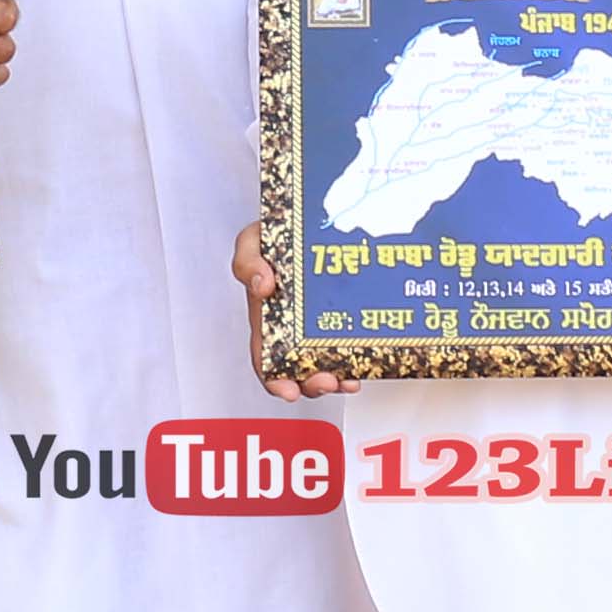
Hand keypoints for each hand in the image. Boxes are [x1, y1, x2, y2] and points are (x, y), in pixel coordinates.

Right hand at [229, 226, 351, 400]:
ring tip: (347, 379)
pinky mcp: (343, 318)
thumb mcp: (252, 242)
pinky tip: (364, 363)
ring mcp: (319, 325)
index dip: (274, 381)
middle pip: (299, 371)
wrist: (306, 220)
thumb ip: (247, 261)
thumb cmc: (274, 234)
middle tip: (327, 381)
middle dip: (312, 384)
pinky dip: (358, 359)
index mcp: (267, 318)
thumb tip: (262, 285)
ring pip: (327, 365)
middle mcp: (293, 328)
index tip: (287, 391)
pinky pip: (351, 346)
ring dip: (336, 379)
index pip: (265, 360)